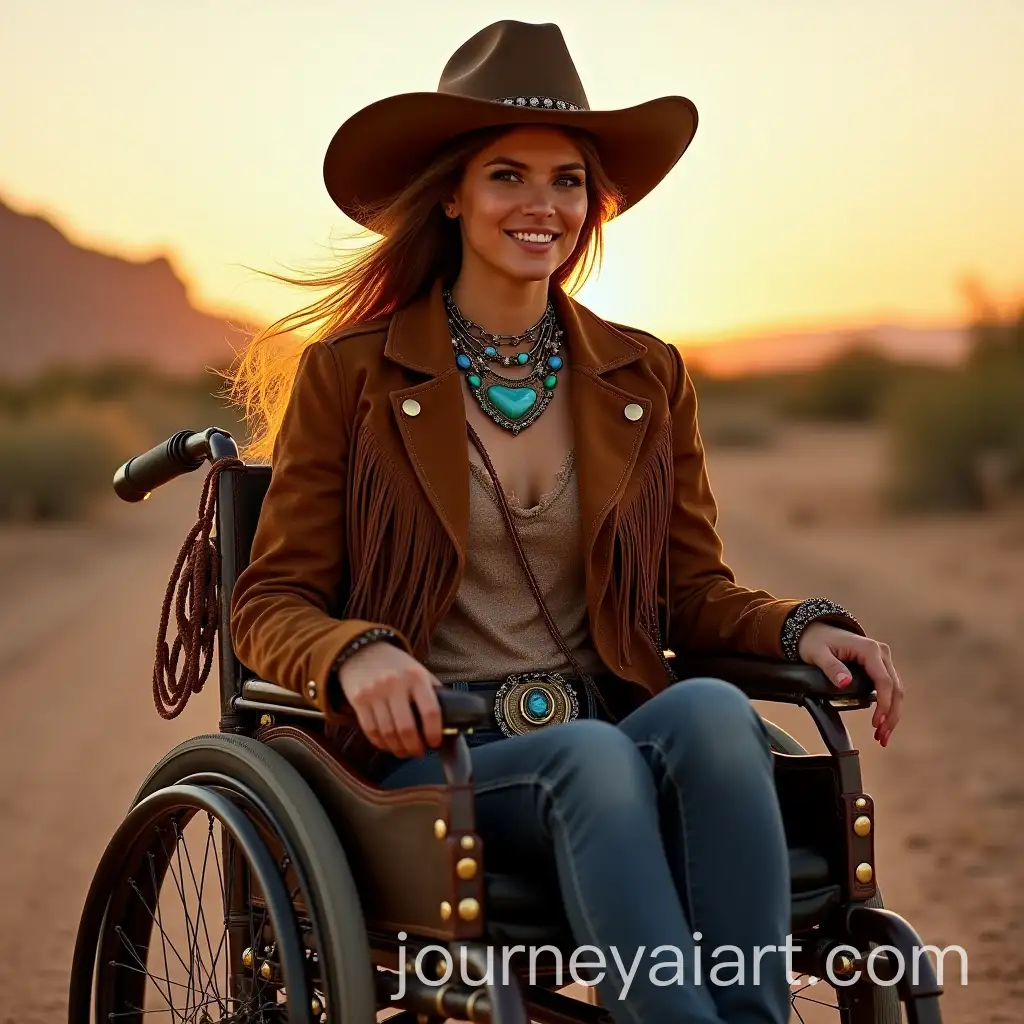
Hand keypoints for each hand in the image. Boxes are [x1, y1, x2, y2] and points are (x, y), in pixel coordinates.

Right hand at [336, 642, 443, 757]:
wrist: (362, 650)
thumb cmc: (396, 665)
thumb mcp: (419, 671)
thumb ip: (432, 692)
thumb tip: (449, 719)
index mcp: (416, 677)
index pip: (430, 711)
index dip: (434, 733)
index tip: (435, 742)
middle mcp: (395, 684)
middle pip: (407, 728)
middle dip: (414, 747)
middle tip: (419, 752)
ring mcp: (375, 693)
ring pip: (388, 733)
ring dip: (398, 749)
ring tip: (404, 751)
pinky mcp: (358, 700)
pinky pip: (370, 730)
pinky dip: (381, 743)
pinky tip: (388, 744)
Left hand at [797, 623, 904, 746]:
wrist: (814, 630)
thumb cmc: (815, 641)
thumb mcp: (817, 653)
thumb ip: (831, 667)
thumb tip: (845, 682)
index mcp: (869, 650)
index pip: (884, 681)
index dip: (883, 704)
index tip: (876, 723)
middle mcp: (881, 653)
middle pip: (895, 688)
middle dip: (891, 715)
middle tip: (882, 737)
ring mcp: (882, 660)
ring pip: (895, 690)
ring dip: (891, 714)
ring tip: (882, 736)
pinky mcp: (879, 666)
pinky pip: (888, 688)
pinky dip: (887, 706)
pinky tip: (881, 722)